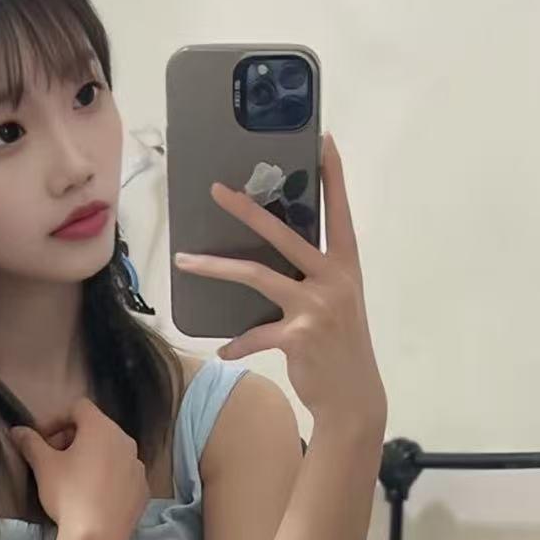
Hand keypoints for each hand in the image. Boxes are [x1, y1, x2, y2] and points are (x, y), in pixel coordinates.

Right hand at [8, 398, 149, 539]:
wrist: (97, 538)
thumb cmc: (69, 495)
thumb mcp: (43, 466)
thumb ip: (30, 443)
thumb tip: (16, 430)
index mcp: (101, 428)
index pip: (79, 408)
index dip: (57, 419)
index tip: (43, 440)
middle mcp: (125, 440)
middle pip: (96, 429)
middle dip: (73, 439)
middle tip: (55, 460)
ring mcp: (138, 466)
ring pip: (111, 452)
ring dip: (92, 458)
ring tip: (75, 480)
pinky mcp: (143, 490)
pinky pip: (123, 475)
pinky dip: (109, 478)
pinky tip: (94, 497)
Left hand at [173, 132, 386, 429]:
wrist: (354, 397)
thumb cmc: (340, 348)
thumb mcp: (337, 305)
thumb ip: (314, 278)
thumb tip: (275, 260)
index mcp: (346, 266)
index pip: (340, 212)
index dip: (333, 177)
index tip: (324, 141)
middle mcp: (334, 279)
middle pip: (285, 234)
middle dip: (248, 210)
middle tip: (218, 190)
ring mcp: (317, 307)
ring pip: (257, 276)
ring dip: (215, 267)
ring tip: (184, 260)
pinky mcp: (298, 336)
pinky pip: (255, 335)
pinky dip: (237, 344)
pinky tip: (224, 351)